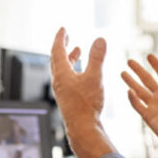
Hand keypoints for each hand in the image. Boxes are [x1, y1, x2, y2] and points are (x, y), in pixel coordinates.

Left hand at [50, 28, 114, 157]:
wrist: (82, 129)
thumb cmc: (87, 104)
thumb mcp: (94, 77)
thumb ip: (97, 57)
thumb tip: (100, 39)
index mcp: (61, 73)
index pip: (57, 50)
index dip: (60, 38)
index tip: (63, 29)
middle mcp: (58, 81)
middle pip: (57, 59)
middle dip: (62, 46)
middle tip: (66, 36)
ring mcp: (62, 90)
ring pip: (62, 69)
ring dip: (69, 58)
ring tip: (77, 50)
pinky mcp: (67, 98)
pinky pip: (67, 78)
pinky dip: (73, 69)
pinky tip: (82, 73)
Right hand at [121, 54, 157, 143]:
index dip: (157, 64)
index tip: (149, 56)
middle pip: (148, 80)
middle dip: (139, 70)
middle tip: (130, 61)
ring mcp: (155, 106)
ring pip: (140, 91)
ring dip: (131, 82)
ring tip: (123, 73)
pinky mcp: (149, 117)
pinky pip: (138, 106)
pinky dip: (133, 99)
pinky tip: (129, 91)